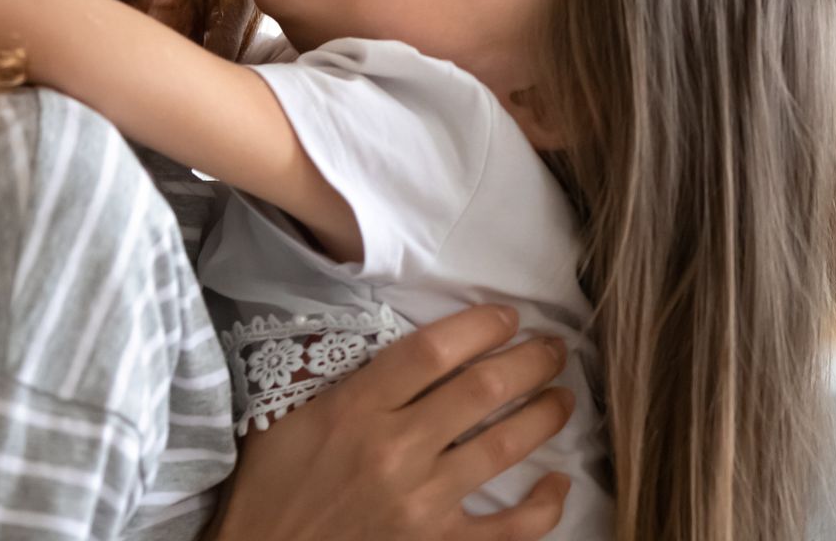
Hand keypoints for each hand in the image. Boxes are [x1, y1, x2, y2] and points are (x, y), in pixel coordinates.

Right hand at [209, 305, 575, 540]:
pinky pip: (510, 529)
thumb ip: (335, 373)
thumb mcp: (283, 414)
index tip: (508, 316)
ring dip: (545, 415)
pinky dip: (544, 506)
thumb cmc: (270, 484)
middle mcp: (395, 452)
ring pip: (504, 448)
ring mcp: (421, 504)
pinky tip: (560, 482)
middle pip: (481, 390)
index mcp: (355, 410)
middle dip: (530, 361)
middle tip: (553, 347)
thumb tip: (379, 330)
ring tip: (564, 395)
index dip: (481, 326)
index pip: (432, 351)